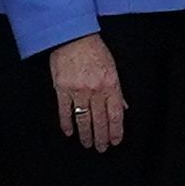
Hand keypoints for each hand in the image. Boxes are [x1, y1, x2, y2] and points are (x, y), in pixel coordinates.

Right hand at [45, 34, 125, 152]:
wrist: (73, 37)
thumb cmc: (95, 50)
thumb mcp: (113, 67)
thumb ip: (118, 89)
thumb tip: (123, 107)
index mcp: (111, 84)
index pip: (115, 113)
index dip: (116, 130)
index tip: (116, 141)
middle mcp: (95, 90)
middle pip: (100, 120)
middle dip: (101, 137)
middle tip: (101, 148)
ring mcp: (78, 90)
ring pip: (83, 119)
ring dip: (86, 134)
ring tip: (87, 144)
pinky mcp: (62, 89)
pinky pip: (64, 111)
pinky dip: (66, 123)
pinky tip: (69, 133)